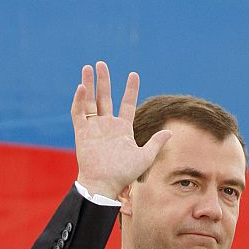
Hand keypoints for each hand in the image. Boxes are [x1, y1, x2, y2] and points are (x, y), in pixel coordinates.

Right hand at [72, 61, 171, 199]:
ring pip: (90, 101)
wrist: (104, 184)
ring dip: (88, 84)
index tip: (133, 75)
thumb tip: (170, 132)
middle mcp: (107, 126)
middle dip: (103, 81)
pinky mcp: (82, 133)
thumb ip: (156, 143)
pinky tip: (82, 87)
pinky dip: (79, 100)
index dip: (130, 89)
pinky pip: (79, 113)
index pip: (127, 104)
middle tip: (101, 64)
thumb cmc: (124, 174)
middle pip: (105, 98)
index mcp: (123, 129)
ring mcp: (94, 128)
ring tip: (88, 68)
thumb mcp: (144, 157)